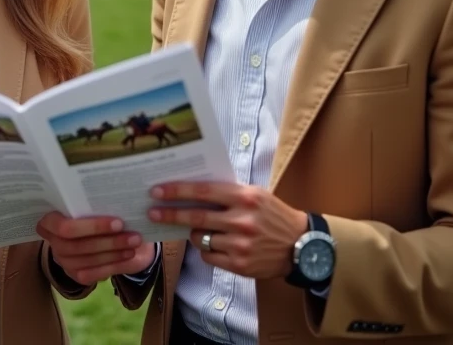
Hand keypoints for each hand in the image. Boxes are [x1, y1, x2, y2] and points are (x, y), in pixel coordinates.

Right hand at [36, 212, 156, 285]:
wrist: (108, 236)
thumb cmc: (99, 213)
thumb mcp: (97, 204)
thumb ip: (101, 203)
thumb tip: (124, 203)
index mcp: (50, 219)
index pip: (61, 225)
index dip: (90, 226)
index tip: (118, 222)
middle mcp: (53, 241)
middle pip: (75, 244)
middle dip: (105, 239)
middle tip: (130, 233)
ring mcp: (63, 260)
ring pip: (86, 259)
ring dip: (113, 251)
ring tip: (134, 242)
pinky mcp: (76, 274)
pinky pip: (93, 273)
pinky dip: (113, 264)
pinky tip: (128, 254)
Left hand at [148, 182, 308, 279]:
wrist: (301, 246)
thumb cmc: (272, 215)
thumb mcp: (255, 195)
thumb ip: (227, 192)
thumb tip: (190, 189)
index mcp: (245, 198)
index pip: (203, 192)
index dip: (177, 191)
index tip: (157, 191)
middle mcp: (241, 221)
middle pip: (195, 217)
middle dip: (169, 214)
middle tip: (151, 211)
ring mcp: (240, 245)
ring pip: (200, 238)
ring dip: (194, 233)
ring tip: (199, 229)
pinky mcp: (239, 265)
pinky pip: (208, 255)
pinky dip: (205, 249)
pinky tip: (213, 244)